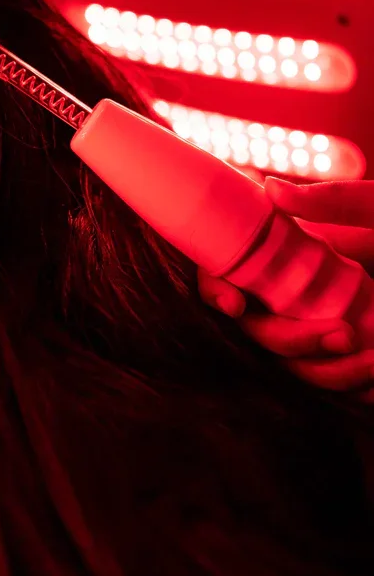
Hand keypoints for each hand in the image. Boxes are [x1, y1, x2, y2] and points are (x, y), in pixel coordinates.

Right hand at [199, 177, 373, 394]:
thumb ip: (333, 200)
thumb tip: (271, 189)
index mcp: (288, 255)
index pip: (229, 275)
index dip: (217, 290)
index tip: (235, 303)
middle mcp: (295, 294)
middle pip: (263, 330)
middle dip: (292, 340)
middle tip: (342, 334)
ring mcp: (323, 324)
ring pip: (299, 365)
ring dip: (331, 373)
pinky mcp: (352, 352)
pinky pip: (335, 379)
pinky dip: (352, 386)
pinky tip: (373, 380)